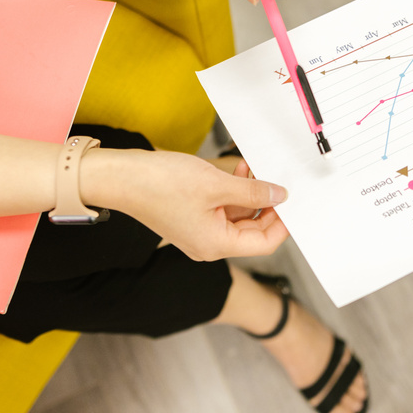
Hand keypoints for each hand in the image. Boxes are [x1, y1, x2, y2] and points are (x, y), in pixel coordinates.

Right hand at [81, 148, 289, 260]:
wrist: (120, 177)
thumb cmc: (160, 184)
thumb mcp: (217, 184)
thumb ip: (252, 192)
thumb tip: (279, 196)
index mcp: (216, 245)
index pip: (265, 243)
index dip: (283, 221)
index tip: (292, 199)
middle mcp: (209, 244)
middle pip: (252, 230)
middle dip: (266, 203)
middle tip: (273, 177)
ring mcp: (199, 231)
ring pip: (237, 216)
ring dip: (248, 193)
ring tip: (252, 168)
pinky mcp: (191, 217)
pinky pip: (221, 209)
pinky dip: (232, 192)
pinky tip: (236, 172)